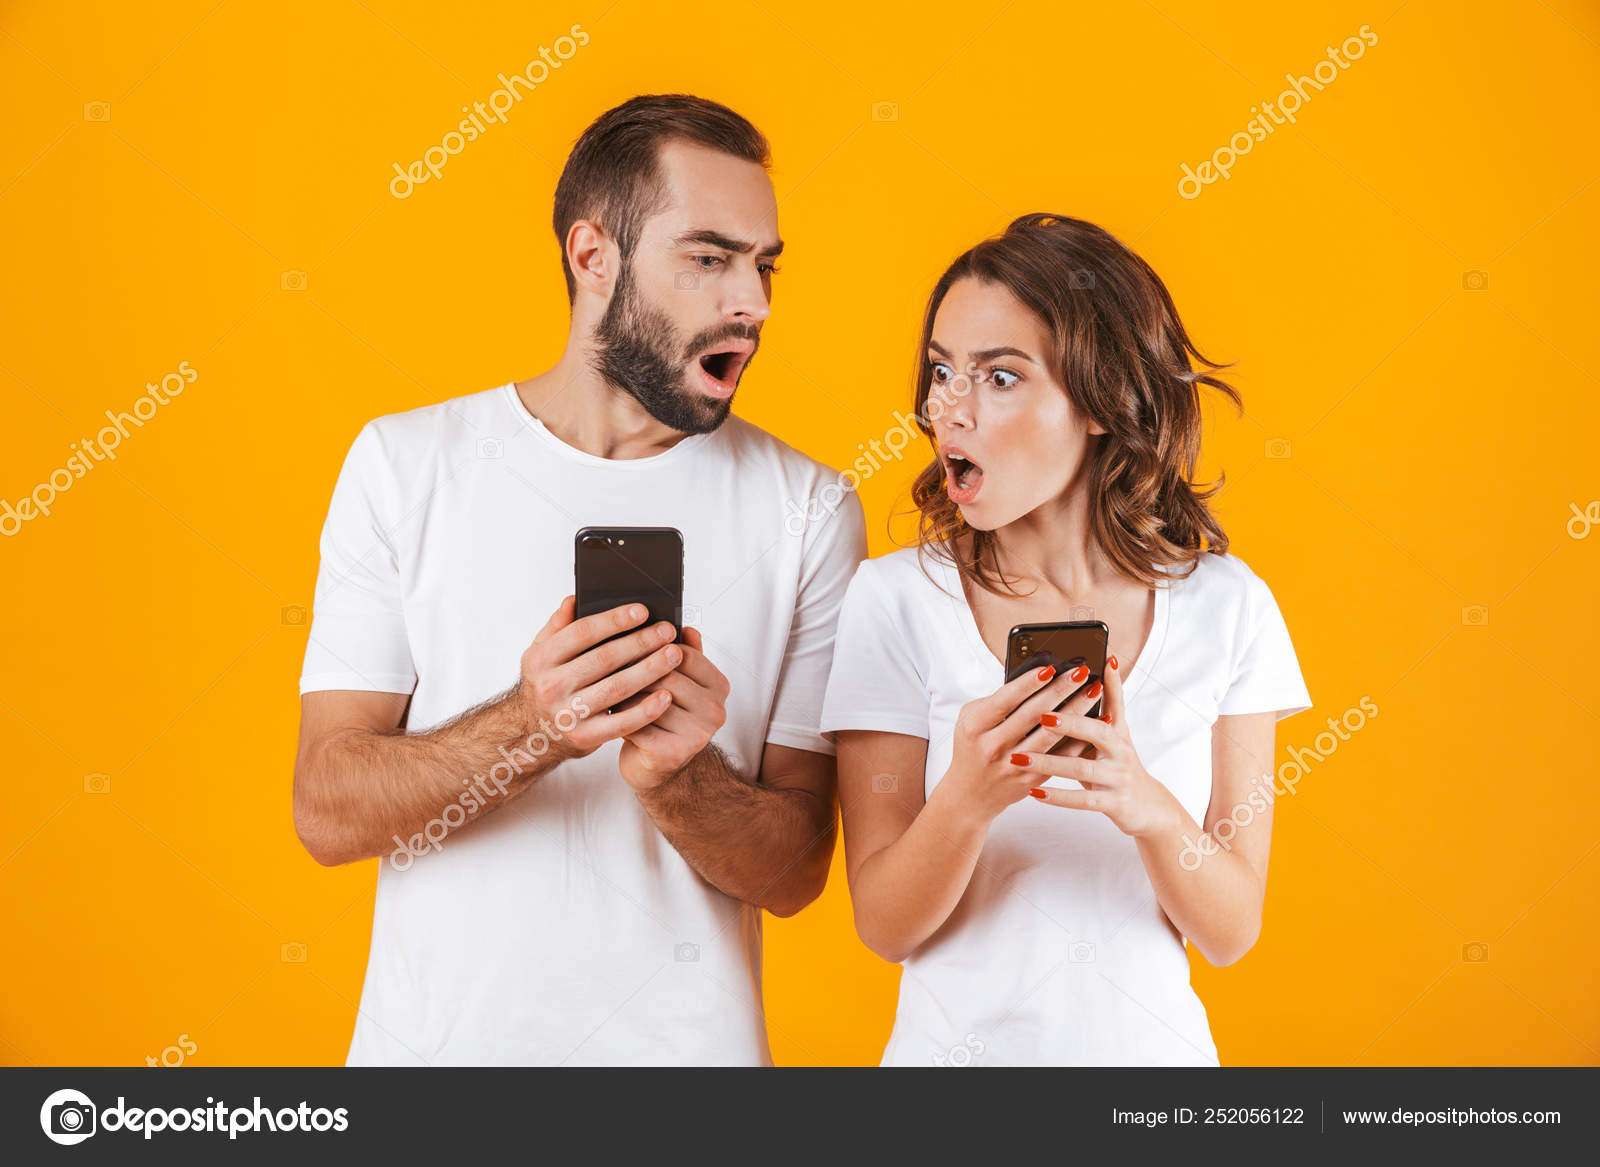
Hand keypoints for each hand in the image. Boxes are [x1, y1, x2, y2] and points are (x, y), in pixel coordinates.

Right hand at [516, 596, 679, 760]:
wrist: (535, 735)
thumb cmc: (545, 688)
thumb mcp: (540, 655)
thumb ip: (556, 627)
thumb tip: (573, 600)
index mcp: (541, 659)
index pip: (582, 632)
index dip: (615, 620)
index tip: (643, 611)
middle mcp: (551, 686)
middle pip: (605, 658)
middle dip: (641, 642)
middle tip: (667, 632)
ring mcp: (568, 713)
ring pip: (618, 687)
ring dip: (651, 670)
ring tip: (674, 656)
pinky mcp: (585, 737)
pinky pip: (622, 722)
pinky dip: (647, 709)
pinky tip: (666, 695)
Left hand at [618, 626, 729, 791]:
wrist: (657, 767)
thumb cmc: (664, 718)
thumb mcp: (679, 683)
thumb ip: (685, 655)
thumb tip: (686, 627)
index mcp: (719, 686)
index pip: (685, 654)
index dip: (653, 647)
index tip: (630, 642)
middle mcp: (715, 710)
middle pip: (666, 676)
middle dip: (634, 669)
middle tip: (606, 662)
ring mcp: (698, 734)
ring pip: (649, 700)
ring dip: (622, 694)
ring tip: (605, 687)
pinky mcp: (674, 753)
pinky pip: (638, 725)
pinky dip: (619, 718)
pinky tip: (608, 713)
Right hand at [932, 662, 1101, 827]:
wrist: (970, 794)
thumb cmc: (972, 747)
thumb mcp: (971, 720)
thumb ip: (997, 701)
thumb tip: (1034, 679)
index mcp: (975, 727)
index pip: (1005, 699)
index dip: (1029, 683)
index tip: (1050, 668)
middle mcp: (993, 746)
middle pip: (1033, 714)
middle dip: (1060, 690)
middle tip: (1081, 672)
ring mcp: (1013, 765)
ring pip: (1051, 734)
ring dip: (1076, 710)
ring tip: (1093, 691)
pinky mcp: (1031, 779)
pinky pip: (1060, 756)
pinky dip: (1079, 738)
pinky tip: (1096, 723)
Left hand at [1020, 655, 1182, 837]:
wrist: (1148, 807)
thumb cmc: (1118, 766)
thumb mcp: (1114, 738)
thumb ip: (1096, 714)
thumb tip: (1087, 679)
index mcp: (1118, 732)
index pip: (1115, 701)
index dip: (1111, 682)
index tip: (1098, 662)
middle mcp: (1121, 751)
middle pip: (1097, 732)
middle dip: (1070, 722)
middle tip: (1042, 715)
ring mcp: (1118, 777)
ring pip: (1082, 767)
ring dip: (1048, 763)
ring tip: (1020, 758)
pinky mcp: (1113, 802)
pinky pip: (1082, 800)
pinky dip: (1057, 796)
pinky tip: (1035, 793)